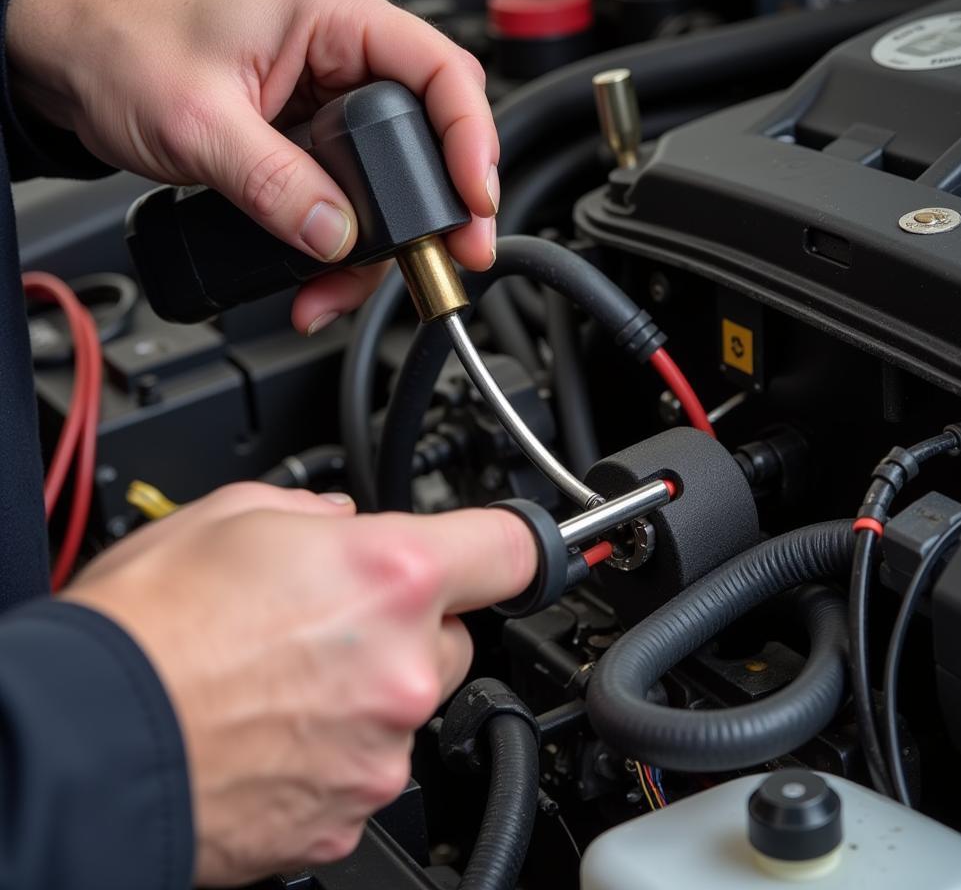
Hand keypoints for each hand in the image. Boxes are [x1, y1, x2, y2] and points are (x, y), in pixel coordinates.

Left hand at [7, 0, 499, 332]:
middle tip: (441, 262)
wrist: (73, 56)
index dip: (472, 144)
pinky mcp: (315, 136)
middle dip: (435, 211)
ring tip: (334, 291)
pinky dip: (343, 246)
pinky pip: (356, 197)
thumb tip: (335, 235)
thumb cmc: (121, 45)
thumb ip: (273, 184)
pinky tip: (319, 277)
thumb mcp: (197, 122)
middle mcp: (346, 53)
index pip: (442, 75)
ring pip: (394, 182)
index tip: (473, 207)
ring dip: (378, 247)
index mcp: (336, 17)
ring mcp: (334, 96)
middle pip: (432, 137)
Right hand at [62, 484, 534, 884]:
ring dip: (367, 687)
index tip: (509, 550)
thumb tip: (340, 524)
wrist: (83, 746)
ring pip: (407, 702)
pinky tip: (270, 727)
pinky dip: (336, 745)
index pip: (510, 549)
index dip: (511, 544)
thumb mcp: (230, 515)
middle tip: (328, 619)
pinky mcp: (348, 813)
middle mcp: (401, 666)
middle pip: (452, 635)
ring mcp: (379, 749)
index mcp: (388, 575)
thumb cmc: (143, 632)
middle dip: (407, 623)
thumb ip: (315, 513)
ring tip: (280, 676)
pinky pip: (367, 763)